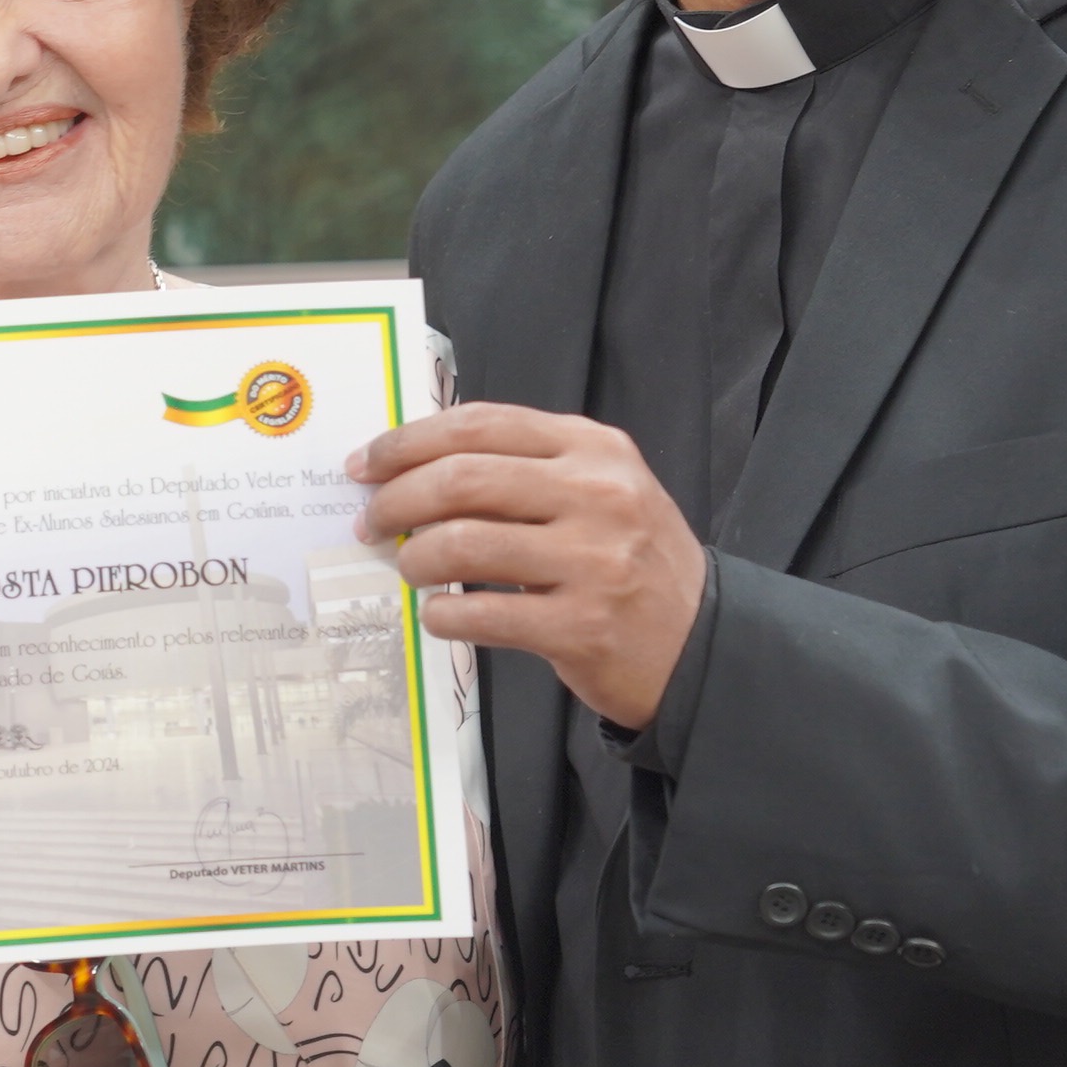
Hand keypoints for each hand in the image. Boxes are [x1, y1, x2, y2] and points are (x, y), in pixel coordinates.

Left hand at [351, 403, 705, 729]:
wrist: (701, 642)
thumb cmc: (630, 560)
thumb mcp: (599, 490)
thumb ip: (523, 469)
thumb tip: (412, 470)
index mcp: (595, 449)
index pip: (481, 424)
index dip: (409, 441)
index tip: (365, 463)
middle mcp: (599, 495)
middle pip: (462, 479)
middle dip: (396, 499)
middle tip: (370, 521)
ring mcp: (594, 562)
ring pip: (463, 544)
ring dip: (413, 558)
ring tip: (408, 568)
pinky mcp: (582, 626)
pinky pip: (481, 613)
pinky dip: (443, 614)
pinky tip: (439, 614)